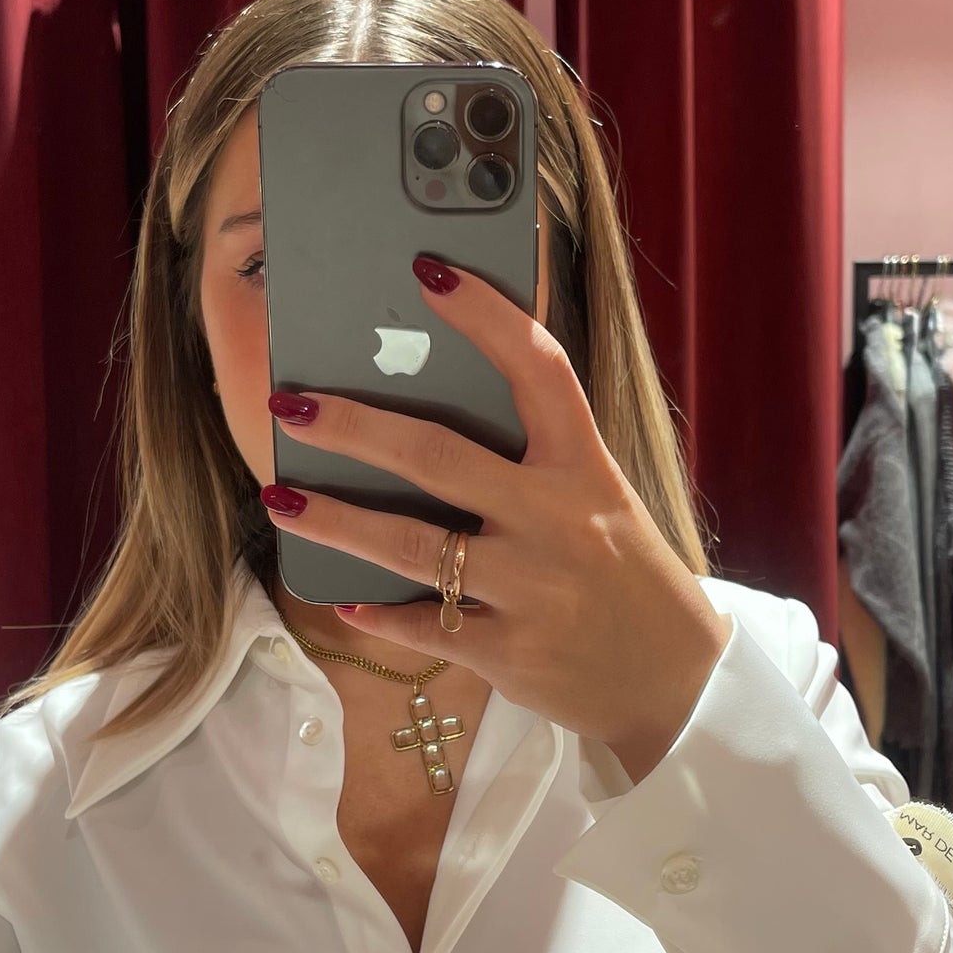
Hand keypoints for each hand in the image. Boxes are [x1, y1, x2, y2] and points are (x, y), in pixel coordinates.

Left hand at [262, 256, 730, 781]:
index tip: (429, 272)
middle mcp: (559, 520)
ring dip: (336, 520)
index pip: (539, 369)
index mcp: (585, 467)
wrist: (671, 680)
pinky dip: (377, 612)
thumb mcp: (597, 498)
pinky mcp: (511, 652)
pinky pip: (424, 625)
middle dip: (355, 427)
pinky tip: (340, 596)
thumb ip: (533, 459)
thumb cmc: (620, 572)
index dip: (486, 316)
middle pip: (441, 457)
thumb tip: (427, 408)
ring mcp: (533, 589)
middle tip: (292, 404)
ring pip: (414, 547)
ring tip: (280, 498)